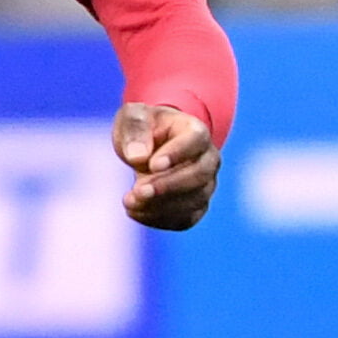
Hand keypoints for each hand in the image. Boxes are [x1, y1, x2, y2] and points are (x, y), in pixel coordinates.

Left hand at [116, 101, 219, 230]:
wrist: (150, 145)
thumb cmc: (144, 128)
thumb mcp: (133, 117)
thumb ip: (135, 129)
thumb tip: (138, 157)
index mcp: (195, 131)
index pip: (196, 141)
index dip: (177, 154)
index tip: (152, 164)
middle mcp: (208, 158)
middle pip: (199, 175)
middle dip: (168, 186)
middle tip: (137, 190)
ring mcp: (206, 184)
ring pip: (195, 200)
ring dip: (161, 206)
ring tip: (129, 201)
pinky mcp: (195, 206)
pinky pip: (186, 219)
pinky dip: (161, 220)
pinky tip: (136, 212)